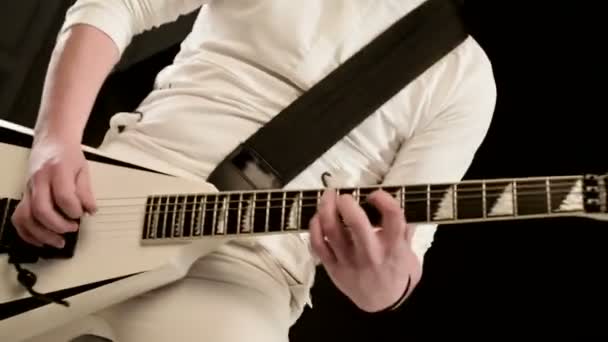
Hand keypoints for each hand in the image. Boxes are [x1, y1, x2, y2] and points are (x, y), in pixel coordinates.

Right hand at [11, 136, 95, 248]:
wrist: (51, 141)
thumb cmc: (69, 155)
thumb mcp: (83, 169)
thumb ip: (86, 192)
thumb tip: (90, 211)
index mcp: (57, 171)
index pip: (63, 196)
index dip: (74, 210)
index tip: (82, 215)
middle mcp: (39, 180)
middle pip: (41, 209)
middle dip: (58, 225)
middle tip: (72, 229)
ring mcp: (28, 188)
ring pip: (26, 216)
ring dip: (42, 233)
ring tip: (59, 241)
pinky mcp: (23, 195)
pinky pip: (18, 218)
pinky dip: (28, 233)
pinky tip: (41, 240)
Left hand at [309, 189, 420, 311]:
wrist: (382, 304)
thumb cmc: (397, 273)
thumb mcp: (409, 253)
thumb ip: (404, 230)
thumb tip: (399, 202)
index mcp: (393, 248)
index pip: (393, 218)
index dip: (384, 199)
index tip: (375, 194)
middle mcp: (371, 254)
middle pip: (356, 223)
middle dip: (347, 203)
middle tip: (344, 195)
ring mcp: (349, 261)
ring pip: (332, 231)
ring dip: (326, 208)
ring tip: (328, 197)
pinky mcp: (333, 268)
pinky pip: (318, 245)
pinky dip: (314, 227)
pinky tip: (318, 217)